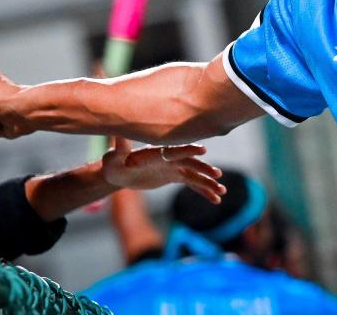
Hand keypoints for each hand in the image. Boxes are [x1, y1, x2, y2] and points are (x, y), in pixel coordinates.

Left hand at [102, 137, 225, 202]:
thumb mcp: (114, 159)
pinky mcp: (176, 176)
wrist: (120, 172)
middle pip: (191, 162)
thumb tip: (118, 136)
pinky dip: (204, 191)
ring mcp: (175, 166)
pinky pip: (193, 184)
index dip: (188, 150)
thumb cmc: (115, 165)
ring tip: (222, 192)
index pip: (176, 150)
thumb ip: (119, 149)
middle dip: (204, 169)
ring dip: (208, 182)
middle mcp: (170, 158)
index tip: (203, 150)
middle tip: (217, 175)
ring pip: (195, 175)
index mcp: (158, 152)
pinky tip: (215, 200)